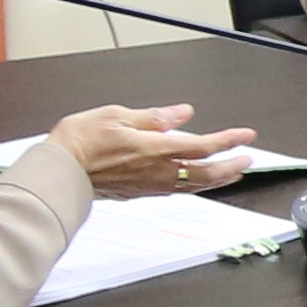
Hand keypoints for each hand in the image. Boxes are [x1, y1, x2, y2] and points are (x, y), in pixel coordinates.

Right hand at [56, 103, 251, 196]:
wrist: (58, 171)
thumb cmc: (81, 142)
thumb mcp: (118, 116)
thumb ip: (155, 117)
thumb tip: (182, 114)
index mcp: (156, 149)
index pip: (203, 146)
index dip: (229, 141)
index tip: (246, 136)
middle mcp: (157, 171)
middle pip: (205, 173)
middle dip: (231, 167)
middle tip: (248, 160)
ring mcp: (149, 185)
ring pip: (193, 186)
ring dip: (216, 180)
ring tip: (230, 174)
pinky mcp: (138, 193)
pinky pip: (175, 191)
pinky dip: (193, 186)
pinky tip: (194, 183)